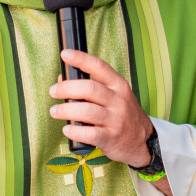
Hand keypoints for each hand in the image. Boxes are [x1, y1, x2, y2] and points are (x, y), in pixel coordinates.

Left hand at [49, 49, 154, 165]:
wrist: (142, 140)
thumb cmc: (123, 114)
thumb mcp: (114, 96)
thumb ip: (92, 86)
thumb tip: (62, 80)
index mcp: (118, 85)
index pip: (99, 67)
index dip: (81, 59)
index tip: (65, 54)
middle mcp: (118, 100)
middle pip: (89, 89)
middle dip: (66, 88)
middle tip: (53, 91)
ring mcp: (115, 120)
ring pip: (87, 111)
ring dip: (66, 110)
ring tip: (55, 111)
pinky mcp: (110, 138)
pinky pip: (90, 133)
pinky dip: (74, 131)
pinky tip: (67, 129)